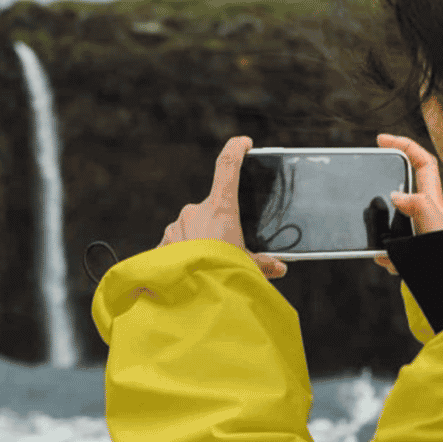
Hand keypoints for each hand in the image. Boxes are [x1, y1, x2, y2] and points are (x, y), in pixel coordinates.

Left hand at [158, 136, 286, 279]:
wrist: (188, 298)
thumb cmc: (222, 277)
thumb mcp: (249, 269)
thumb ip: (263, 264)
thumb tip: (279, 267)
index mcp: (221, 208)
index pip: (227, 166)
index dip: (236, 149)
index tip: (244, 143)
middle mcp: (195, 210)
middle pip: (212, 209)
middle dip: (221, 227)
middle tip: (231, 250)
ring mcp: (177, 226)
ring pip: (193, 227)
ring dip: (202, 241)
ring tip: (212, 266)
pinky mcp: (164, 243)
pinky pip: (178, 243)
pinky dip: (186, 254)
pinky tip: (192, 271)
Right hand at [373, 133, 442, 275]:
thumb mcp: (433, 220)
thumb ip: (416, 204)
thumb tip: (395, 196)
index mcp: (430, 197)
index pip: (421, 160)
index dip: (404, 144)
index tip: (381, 140)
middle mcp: (423, 210)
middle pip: (403, 186)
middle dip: (384, 189)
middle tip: (366, 188)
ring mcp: (416, 229)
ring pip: (391, 221)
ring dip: (381, 232)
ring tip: (380, 245)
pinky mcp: (410, 248)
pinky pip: (389, 247)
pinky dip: (385, 255)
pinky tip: (387, 261)